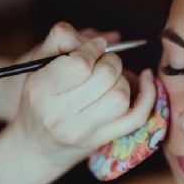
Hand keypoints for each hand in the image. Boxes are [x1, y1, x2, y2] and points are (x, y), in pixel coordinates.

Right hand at [4, 23, 156, 180]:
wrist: (35, 146)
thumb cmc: (39, 97)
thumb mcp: (37, 64)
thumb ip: (61, 38)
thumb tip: (100, 40)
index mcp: (40, 90)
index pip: (80, 64)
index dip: (93, 49)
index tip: (95, 47)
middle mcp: (59, 114)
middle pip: (105, 77)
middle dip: (111, 61)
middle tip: (104, 60)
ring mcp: (82, 131)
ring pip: (121, 96)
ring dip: (123, 79)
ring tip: (112, 77)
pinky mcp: (101, 140)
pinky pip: (136, 117)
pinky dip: (148, 95)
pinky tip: (145, 79)